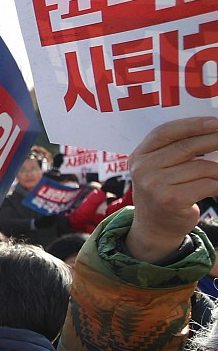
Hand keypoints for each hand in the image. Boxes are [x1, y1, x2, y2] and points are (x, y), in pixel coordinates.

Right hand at [126, 116, 217, 262]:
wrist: (154, 228)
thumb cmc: (163, 193)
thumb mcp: (158, 169)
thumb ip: (173, 151)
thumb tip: (211, 131)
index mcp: (139, 156)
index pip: (165, 132)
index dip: (192, 124)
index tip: (215, 122)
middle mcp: (143, 169)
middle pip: (186, 146)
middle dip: (214, 140)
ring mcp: (155, 185)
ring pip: (201, 167)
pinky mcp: (171, 200)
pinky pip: (207, 185)